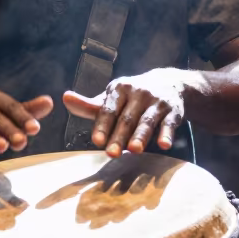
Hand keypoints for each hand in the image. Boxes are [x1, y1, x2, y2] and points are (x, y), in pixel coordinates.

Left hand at [62, 69, 186, 156]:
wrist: (169, 83)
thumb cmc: (132, 96)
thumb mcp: (112, 98)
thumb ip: (90, 105)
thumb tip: (65, 98)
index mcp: (119, 89)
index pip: (108, 109)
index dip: (102, 125)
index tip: (96, 141)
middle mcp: (138, 92)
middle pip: (127, 118)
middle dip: (119, 136)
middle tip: (111, 154)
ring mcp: (157, 101)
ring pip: (147, 120)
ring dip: (141, 135)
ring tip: (134, 150)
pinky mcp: (174, 110)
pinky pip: (169, 123)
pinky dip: (167, 134)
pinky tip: (164, 145)